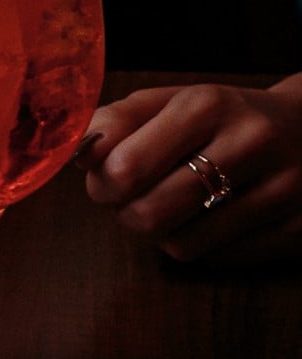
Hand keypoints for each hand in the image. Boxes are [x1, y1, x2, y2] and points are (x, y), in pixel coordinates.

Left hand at [79, 76, 301, 263]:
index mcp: (206, 106)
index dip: (100, 181)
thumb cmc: (225, 115)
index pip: (128, 164)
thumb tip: (77, 153)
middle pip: (152, 212)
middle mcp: (248, 146)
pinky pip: (219, 259)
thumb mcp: (174, 99)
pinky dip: (198, 244)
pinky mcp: (296, 231)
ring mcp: (280, 193)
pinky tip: (203, 218)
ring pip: (183, 243)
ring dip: (158, 233)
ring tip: (162, 207)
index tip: (98, 178)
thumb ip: (120, 120)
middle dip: (123, 212)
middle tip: (123, 200)